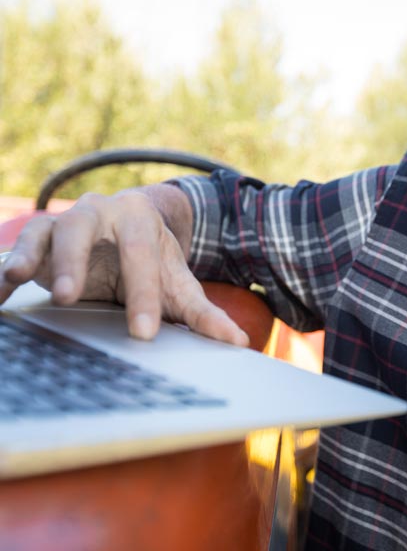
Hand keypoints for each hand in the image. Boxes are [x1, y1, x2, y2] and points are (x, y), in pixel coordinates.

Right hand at [0, 188, 248, 346]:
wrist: (129, 227)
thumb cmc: (153, 260)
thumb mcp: (178, 283)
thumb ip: (203, 312)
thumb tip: (238, 341)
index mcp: (140, 218)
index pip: (141, 253)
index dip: (143, 292)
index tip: (144, 332)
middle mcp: (99, 211)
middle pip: (85, 228)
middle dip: (76, 260)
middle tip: (71, 295)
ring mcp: (65, 221)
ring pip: (45, 230)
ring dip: (33, 255)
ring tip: (21, 277)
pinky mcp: (39, 239)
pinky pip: (19, 248)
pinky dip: (6, 267)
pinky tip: (1, 290)